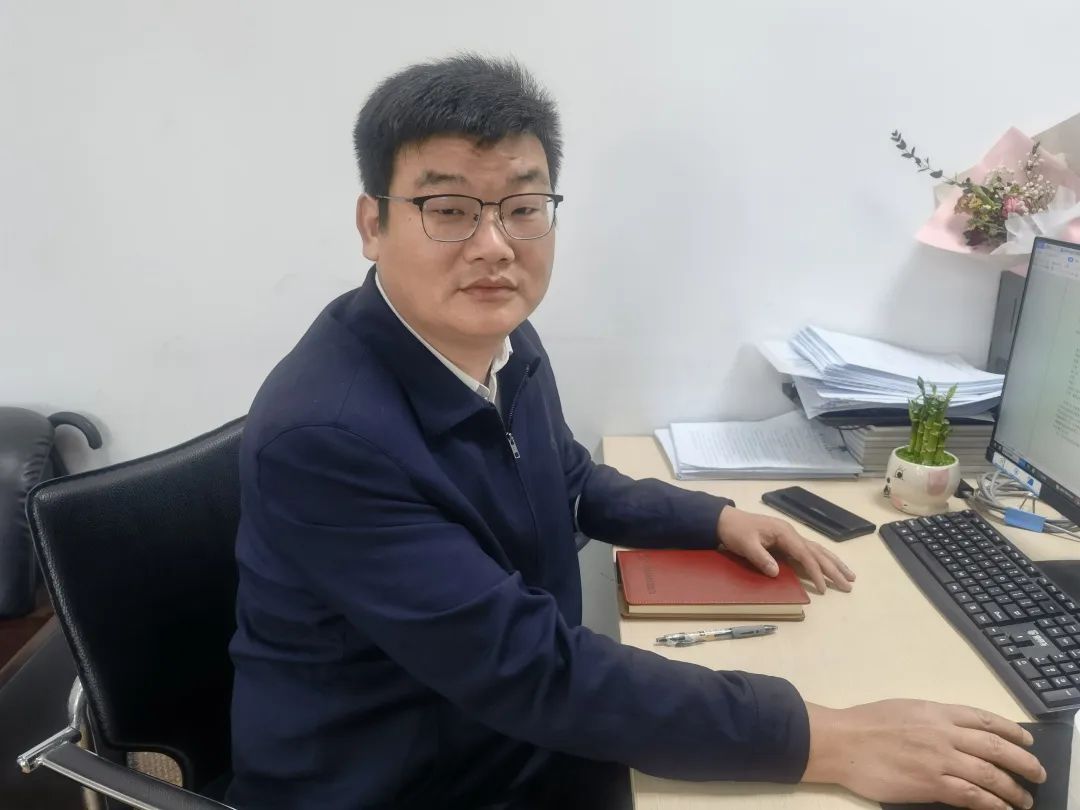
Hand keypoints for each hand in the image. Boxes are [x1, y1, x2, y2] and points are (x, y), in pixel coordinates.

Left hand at [715, 506, 854, 592]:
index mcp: (784, 533)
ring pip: (817, 550)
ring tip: (850, 576)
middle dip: (834, 569)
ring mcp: (790, 536)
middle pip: (817, 552)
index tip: (823, 588)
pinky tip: (830, 566)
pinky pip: (809, 551)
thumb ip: (760, 557)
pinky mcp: (786, 541)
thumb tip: (776, 572)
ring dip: (833, 563)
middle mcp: (791, 533)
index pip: (805, 554)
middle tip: (849, 584)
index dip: (815, 572)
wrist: (725, 520)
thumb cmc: (735, 531)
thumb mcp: (745, 544)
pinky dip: (822, 560)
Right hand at [803, 699, 1044, 809]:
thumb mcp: (905, 709)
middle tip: (1037, 774)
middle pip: (996, 748)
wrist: (842, 741)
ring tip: (1024, 799)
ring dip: (1013, 789)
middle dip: (1023, 762)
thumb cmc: (865, 723)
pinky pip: (972, 796)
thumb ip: (933, 719)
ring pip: (990, 774)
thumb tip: (956, 732)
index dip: (1011, 731)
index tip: (1026, 741)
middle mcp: (943, 733)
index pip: (984, 719)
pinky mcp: (931, 784)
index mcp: (936, 711)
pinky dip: (992, 804)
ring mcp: (939, 759)